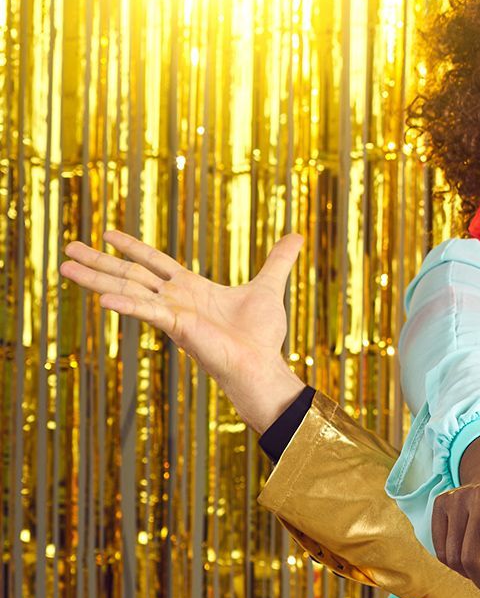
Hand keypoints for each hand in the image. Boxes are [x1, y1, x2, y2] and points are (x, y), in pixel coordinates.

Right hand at [60, 229, 307, 431]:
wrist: (263, 364)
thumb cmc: (261, 335)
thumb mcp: (269, 287)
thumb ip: (278, 261)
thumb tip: (297, 236)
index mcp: (191, 288)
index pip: (154, 262)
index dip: (132, 247)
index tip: (106, 233)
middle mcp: (175, 299)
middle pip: (130, 273)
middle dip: (98, 261)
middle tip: (66, 248)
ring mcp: (173, 313)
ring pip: (128, 288)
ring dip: (96, 278)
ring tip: (64, 267)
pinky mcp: (178, 327)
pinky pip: (147, 311)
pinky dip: (126, 304)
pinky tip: (101, 298)